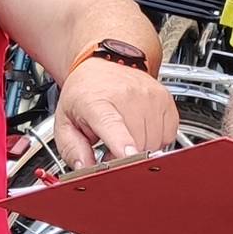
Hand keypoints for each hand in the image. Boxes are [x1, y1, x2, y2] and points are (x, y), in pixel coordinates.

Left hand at [53, 60, 184, 167]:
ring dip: (140, 148)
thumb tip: (85, 169)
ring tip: (124, 135)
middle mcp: (127, 95)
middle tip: (109, 148)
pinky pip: (168, 135)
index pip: (112, 124)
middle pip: (137, 143)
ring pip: (154, 143)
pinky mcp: (165, 100)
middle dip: (124, 157)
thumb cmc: (85, 93)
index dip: (122, 143)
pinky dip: (155, 140)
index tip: (128, 155)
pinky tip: (140, 130)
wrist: (104, 64)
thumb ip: (71, 149)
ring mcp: (149, 96)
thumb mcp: (65, 121)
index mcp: (96, 102)